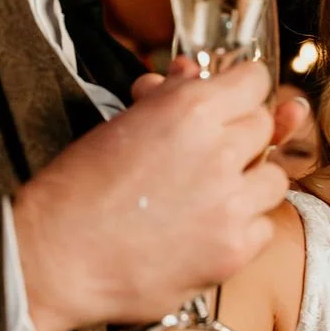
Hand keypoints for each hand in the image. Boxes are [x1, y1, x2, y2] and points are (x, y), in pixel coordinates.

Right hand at [14, 59, 292, 330]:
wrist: (55, 256)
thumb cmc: (77, 189)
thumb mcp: (122, 123)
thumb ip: (169, 97)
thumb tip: (192, 74)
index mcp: (191, 110)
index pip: (254, 81)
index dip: (241, 91)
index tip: (232, 103)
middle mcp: (219, 151)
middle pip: (263, 127)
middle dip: (239, 136)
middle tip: (207, 155)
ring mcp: (231, 203)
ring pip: (274, 179)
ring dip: (248, 183)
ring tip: (209, 195)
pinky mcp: (232, 249)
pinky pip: (263, 228)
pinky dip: (242, 228)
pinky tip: (207, 230)